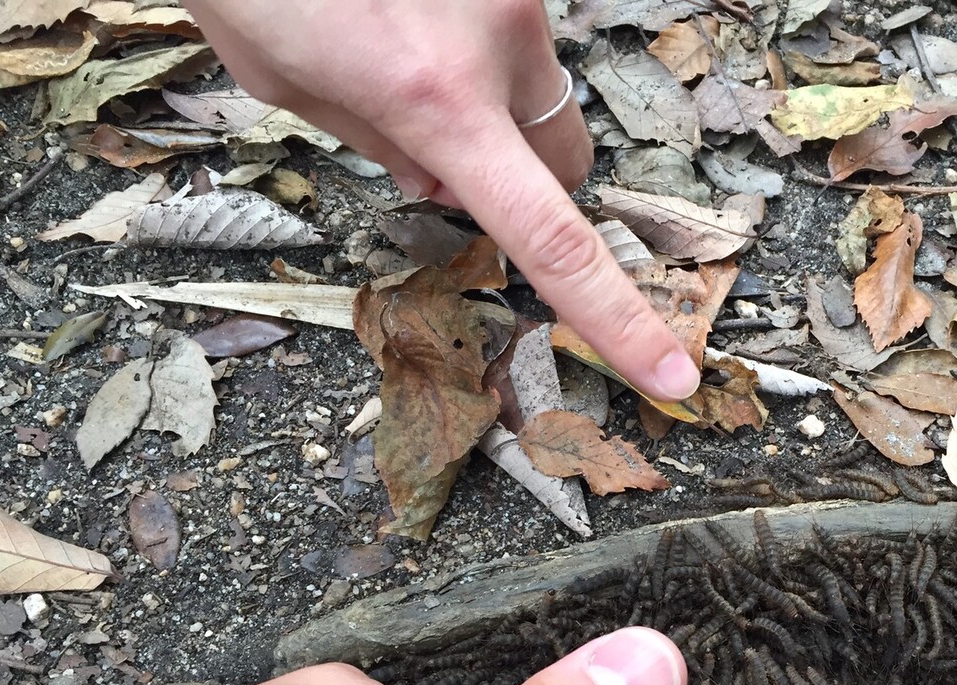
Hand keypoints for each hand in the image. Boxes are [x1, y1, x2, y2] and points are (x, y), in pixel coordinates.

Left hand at [180, 0, 701, 402]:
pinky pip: (515, 24)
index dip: (618, 320)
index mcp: (432, 101)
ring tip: (406, 46)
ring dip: (496, 98)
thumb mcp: (285, 81)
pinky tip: (410, 5)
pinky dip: (474, 35)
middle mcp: (497, 43)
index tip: (672, 376)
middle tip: (455, 159)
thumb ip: (376, 144)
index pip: (551, 240)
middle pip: (570, 160)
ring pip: (541, 86)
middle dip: (528, 178)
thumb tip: (438, 179)